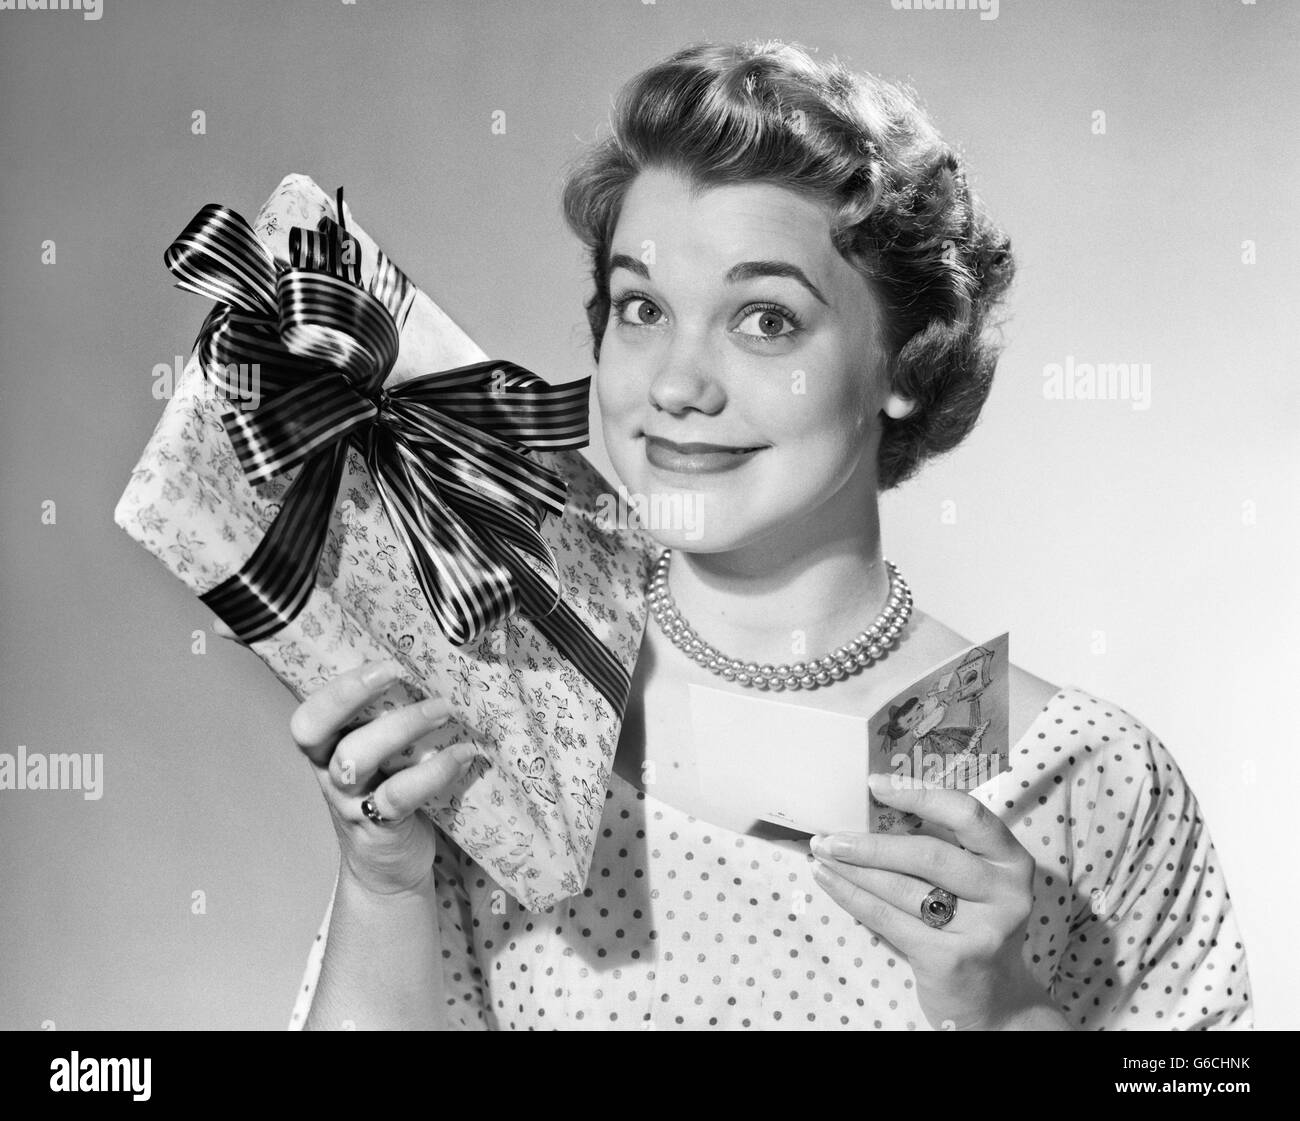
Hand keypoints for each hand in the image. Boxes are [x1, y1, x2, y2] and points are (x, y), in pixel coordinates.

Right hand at [214, 620, 475, 897]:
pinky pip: (399, 795)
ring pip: (356, 759)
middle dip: (354, 696)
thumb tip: (440, 666)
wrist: (391, 866)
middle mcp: (331, 773)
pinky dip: (434, 771)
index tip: (380, 662)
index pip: (308, 716)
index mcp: (328, 749)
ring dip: (402, 727)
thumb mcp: (382, 755)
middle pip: (320, 732)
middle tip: (399, 671)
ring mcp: (352, 802)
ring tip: (446, 709)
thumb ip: (389, 720)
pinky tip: (464, 754)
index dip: (336, 689)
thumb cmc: (390, 793)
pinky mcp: (380, 827)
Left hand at [810, 774, 1067, 1030]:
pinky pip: (888, 919)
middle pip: (928, 854)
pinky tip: (827, 881)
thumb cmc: (969, 925)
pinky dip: (851, 896)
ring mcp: (983, 929)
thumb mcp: (971, 883)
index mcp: (1011, 860)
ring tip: (821, 854)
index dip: (919, 794)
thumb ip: (940, 847)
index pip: (966, 814)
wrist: (991, 1000)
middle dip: (870, 843)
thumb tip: (870, 810)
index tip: (875, 784)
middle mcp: (1006, 893)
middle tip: (829, 836)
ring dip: (853, 869)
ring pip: (902, 888)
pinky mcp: (952, 958)